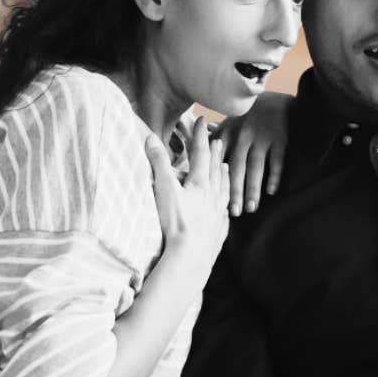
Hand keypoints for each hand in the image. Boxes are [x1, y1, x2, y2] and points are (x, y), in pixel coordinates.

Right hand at [145, 117, 228, 285]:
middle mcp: (212, 195)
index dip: (200, 136)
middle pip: (215, 169)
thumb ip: (158, 163)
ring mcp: (217, 213)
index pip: (201, 153)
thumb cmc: (177, 222)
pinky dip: (225, 203)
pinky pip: (224, 212)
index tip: (202, 120)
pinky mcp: (217, 230)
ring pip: (223, 189)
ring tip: (226, 167)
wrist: (191, 256)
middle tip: (219, 140)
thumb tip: (151, 138)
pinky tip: (225, 206)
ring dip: (224, 175)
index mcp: (199, 183)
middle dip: (215, 153)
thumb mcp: (164, 189)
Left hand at [214, 91, 292, 216]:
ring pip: (256, 167)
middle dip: (234, 191)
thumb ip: (213, 140)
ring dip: (252, 188)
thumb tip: (192, 152)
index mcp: (227, 133)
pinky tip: (270, 191)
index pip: (218, 160)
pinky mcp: (280, 139)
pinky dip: (274, 176)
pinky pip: (277, 160)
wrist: (275, 101)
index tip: (210, 199)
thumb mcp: (229, 124)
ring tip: (251, 208)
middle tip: (233, 212)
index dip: (214, 180)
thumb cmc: (247, 119)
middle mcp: (243, 136)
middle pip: (236, 167)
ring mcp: (262, 137)